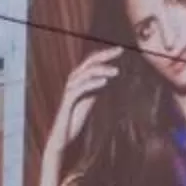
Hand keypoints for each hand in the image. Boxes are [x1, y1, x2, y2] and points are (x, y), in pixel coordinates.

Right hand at [46, 48, 123, 162]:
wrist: (64, 136)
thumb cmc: (76, 118)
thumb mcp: (90, 100)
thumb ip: (96, 88)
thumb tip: (108, 78)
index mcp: (79, 79)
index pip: (93, 61)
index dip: (106, 54)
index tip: (121, 49)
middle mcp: (73, 81)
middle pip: (89, 62)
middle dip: (105, 55)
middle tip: (121, 50)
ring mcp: (70, 90)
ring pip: (85, 73)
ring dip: (102, 70)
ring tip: (116, 72)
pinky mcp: (69, 101)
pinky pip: (81, 88)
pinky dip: (93, 83)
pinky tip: (105, 82)